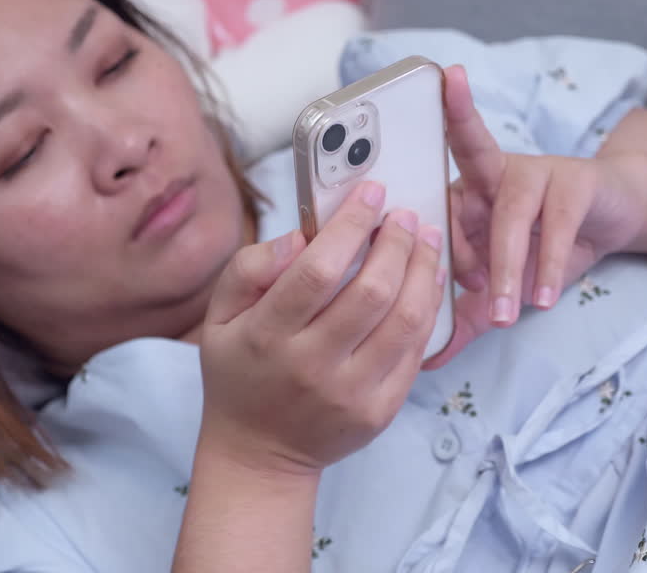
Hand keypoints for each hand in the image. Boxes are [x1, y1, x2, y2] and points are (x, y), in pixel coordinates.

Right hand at [199, 182, 446, 474]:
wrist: (257, 453)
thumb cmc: (240, 372)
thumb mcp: (218, 318)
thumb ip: (249, 270)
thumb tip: (299, 237)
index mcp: (267, 336)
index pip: (317, 272)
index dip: (350, 226)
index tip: (371, 193)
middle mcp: (311, 367)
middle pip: (371, 293)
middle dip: (397, 244)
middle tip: (405, 216)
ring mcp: (351, 393)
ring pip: (405, 321)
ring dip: (423, 271)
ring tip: (426, 240)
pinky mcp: (380, 411)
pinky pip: (415, 352)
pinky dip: (428, 309)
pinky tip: (427, 280)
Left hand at [426, 66, 646, 367]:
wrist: (609, 218)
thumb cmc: (543, 245)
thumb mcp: (499, 285)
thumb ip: (462, 318)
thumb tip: (424, 361)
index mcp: (460, 193)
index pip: (434, 213)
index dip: (440, 251)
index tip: (462, 289)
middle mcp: (489, 174)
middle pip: (462, 193)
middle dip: (457, 225)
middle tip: (463, 286)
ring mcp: (531, 171)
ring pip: (511, 215)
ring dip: (507, 268)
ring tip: (505, 316)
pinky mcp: (574, 179)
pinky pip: (559, 221)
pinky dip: (550, 264)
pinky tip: (544, 299)